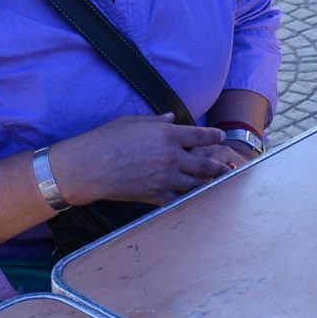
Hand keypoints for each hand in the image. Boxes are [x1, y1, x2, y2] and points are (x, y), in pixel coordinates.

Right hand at [49, 113, 237, 206]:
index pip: (199, 135)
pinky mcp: (154, 195)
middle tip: (229, 167)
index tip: (221, 137)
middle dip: (219, 166)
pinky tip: (195, 200)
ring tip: (218, 184)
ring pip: (195, 184)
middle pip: (203, 163)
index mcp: (166, 134)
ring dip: (208, 184)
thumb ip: (156, 121)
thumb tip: (171, 118)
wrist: (87, 167)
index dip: (213, 137)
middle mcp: (170, 156)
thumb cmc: (105, 140)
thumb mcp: (132, 122)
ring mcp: (164, 178)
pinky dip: (187, 199)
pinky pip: (177, 199)